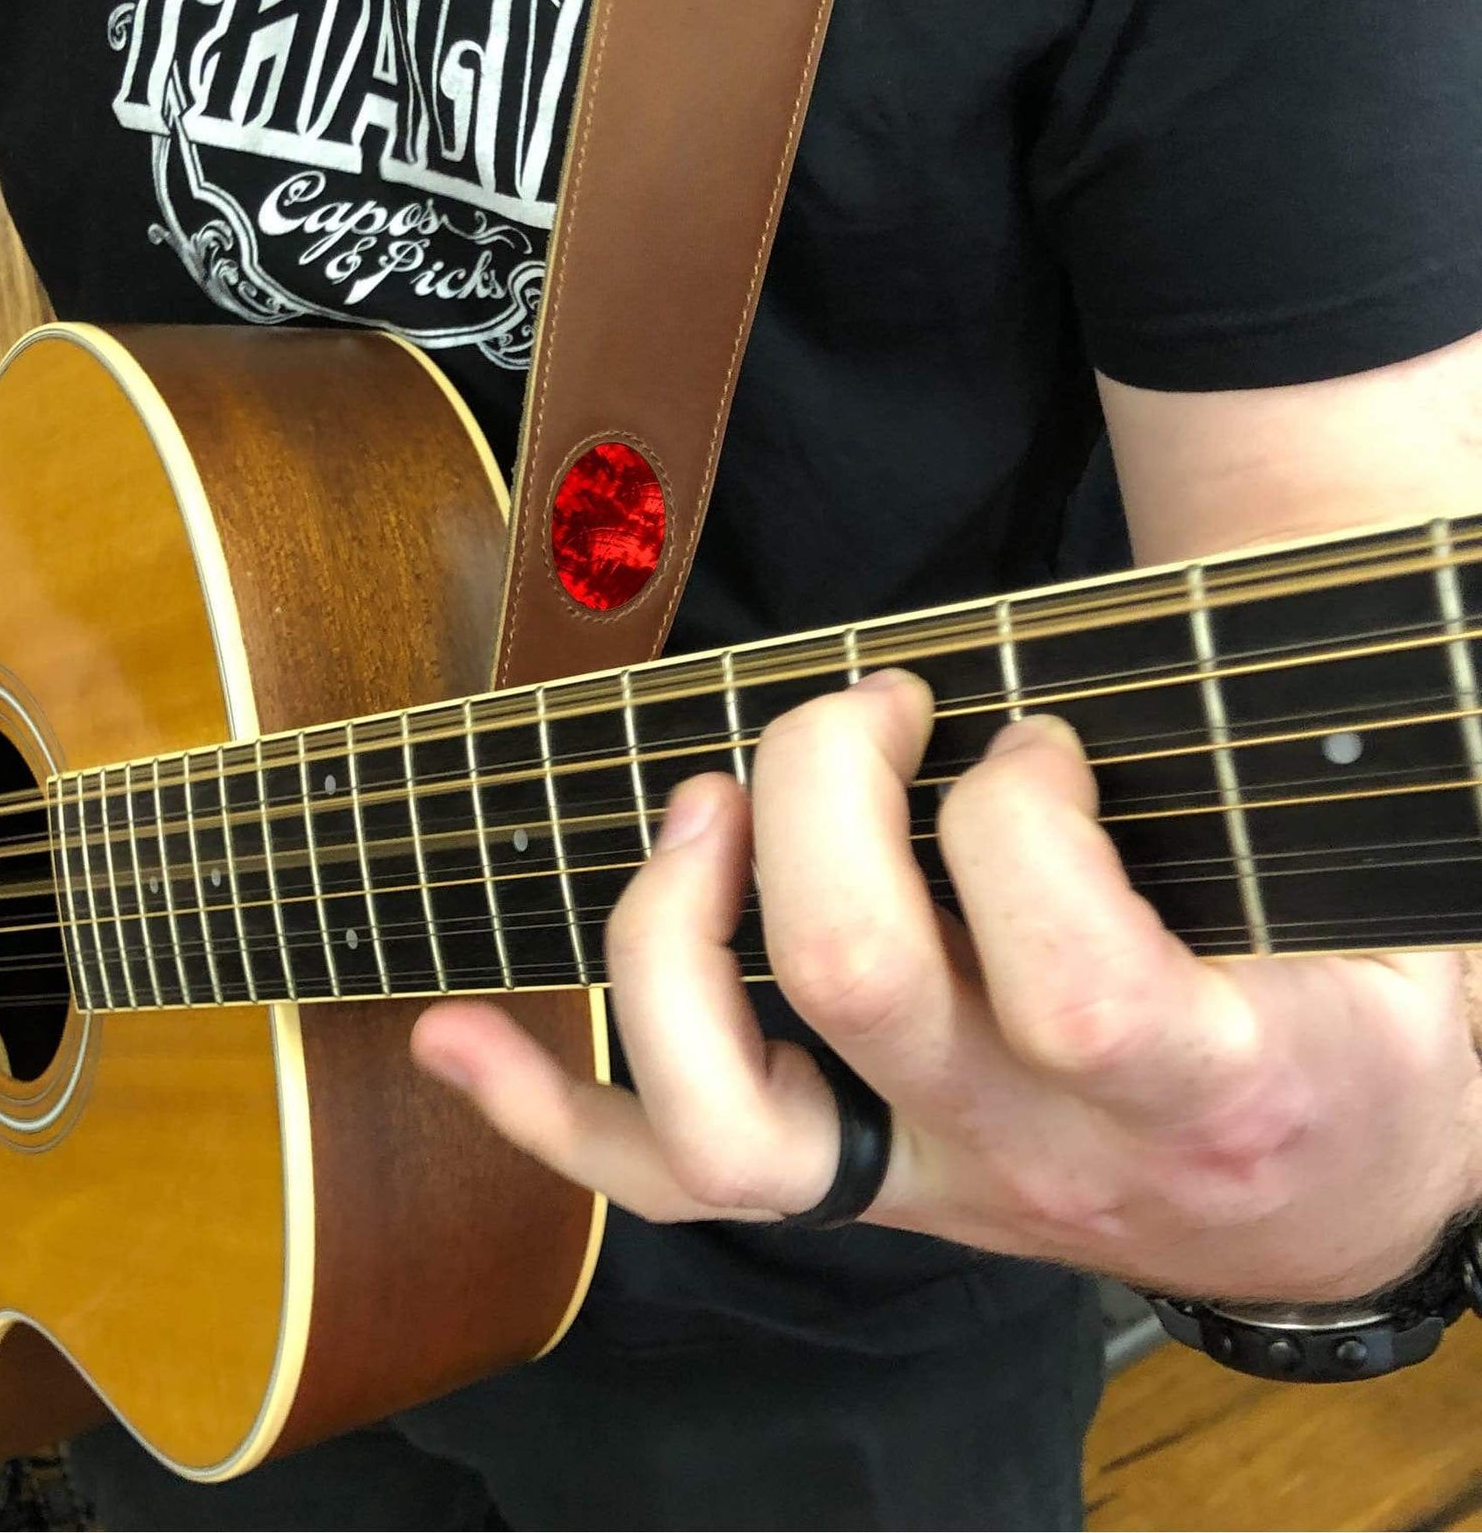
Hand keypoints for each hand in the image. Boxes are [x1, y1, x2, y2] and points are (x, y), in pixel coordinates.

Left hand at [412, 670, 1481, 1302]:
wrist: (1332, 1189)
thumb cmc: (1358, 1013)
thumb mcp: (1400, 901)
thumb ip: (1274, 795)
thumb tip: (1177, 651)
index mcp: (1216, 1077)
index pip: (1078, 978)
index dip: (1021, 819)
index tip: (1028, 732)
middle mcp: (1044, 1152)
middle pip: (859, 985)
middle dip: (824, 791)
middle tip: (867, 704)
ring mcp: (926, 1180)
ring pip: (732, 1118)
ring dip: (672, 926)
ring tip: (702, 806)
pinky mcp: (856, 1184)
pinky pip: (675, 1179)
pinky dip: (552, 1110)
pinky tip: (453, 1041)